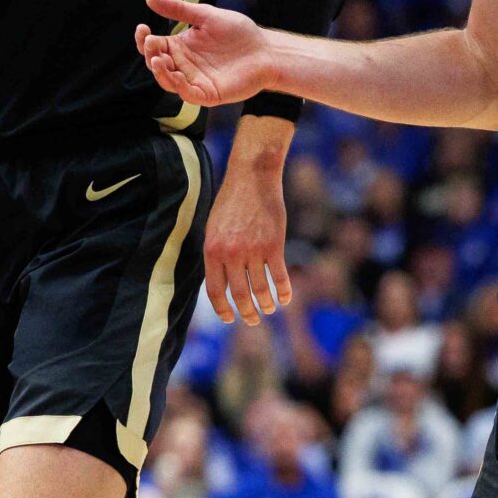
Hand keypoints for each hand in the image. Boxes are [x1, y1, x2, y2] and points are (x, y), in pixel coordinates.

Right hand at [137, 0, 277, 105]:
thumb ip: (178, 10)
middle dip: (150, 54)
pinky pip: (187, 93)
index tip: (142, 27)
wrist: (266, 50)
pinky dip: (178, 85)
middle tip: (152, 42)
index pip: (154, 46)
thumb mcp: (205, 16)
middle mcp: (183, 65)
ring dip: (159, 72)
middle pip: (157, 64)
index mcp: (180, 47)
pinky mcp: (207, 94)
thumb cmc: (238, 32)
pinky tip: (174, 73)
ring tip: (157, 59)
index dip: (144, 40)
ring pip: (168, 81)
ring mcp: (194, 81)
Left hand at [206, 133, 290, 323]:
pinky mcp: (274, 245)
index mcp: (212, 251)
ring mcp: (253, 250)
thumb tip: (220, 283)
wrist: (252, 177)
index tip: (229, 319)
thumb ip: (216, 255)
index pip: (214, 290)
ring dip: (266, 304)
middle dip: (247, 313)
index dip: (222, 309)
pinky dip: (284, 291)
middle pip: (239, 295)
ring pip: (260, 289)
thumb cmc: (231, 202)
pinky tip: (285, 298)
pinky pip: (279, 276)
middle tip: (253, 320)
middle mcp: (231, 254)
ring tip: (269, 309)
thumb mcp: (214, 228)